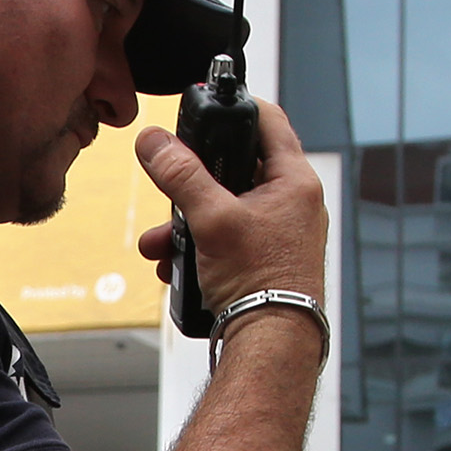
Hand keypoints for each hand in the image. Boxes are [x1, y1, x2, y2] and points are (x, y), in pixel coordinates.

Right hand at [133, 95, 327, 313]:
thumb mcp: (212, 219)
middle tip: (169, 189)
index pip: (267, 120)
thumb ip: (181, 175)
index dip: (235, 107)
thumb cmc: (261, 284)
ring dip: (186, 224)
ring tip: (160, 244)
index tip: (206, 107)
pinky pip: (227, 240)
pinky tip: (175, 267)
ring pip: (225, 209)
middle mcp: (294, 203)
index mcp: (295, 181)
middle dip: (191, 185)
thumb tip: (155, 141)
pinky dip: (199, 248)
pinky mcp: (266, 259)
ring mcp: (282, 233)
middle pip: (236, 169)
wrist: (272, 344)